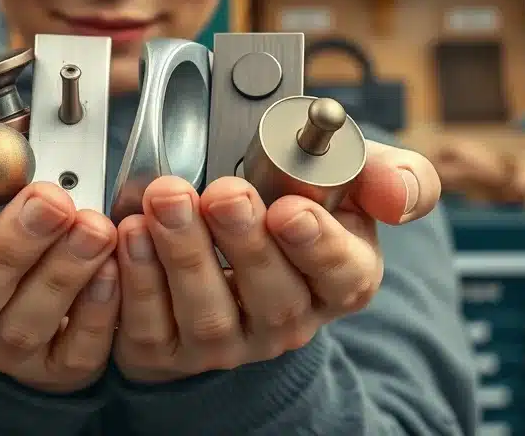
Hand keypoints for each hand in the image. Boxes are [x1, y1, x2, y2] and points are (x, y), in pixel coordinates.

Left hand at [112, 140, 440, 383]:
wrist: (229, 246)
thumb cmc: (292, 206)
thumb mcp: (347, 182)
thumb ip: (386, 175)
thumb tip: (397, 195)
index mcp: (340, 279)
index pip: (343, 275)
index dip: (317, 245)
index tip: (290, 210)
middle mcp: (286, 320)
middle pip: (273, 298)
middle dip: (244, 242)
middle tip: (222, 193)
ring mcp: (226, 342)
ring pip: (209, 314)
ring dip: (184, 256)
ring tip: (165, 202)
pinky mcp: (168, 349)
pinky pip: (149, 327)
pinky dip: (135, 283)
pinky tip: (127, 237)